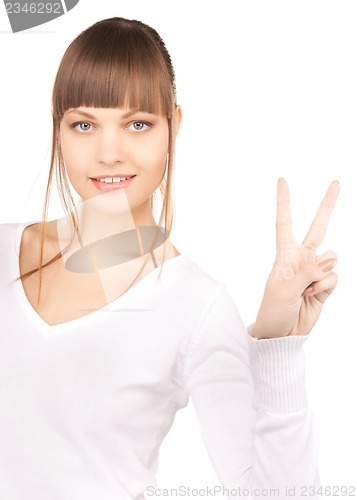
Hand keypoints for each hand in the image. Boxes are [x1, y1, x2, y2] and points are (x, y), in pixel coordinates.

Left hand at [251, 178, 339, 338]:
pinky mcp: (325, 284)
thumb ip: (306, 271)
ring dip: (321, 274)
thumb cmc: (273, 309)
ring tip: (305, 289)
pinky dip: (325, 287)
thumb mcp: (283, 289)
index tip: (282, 180)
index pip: (285, 222)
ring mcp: (314, 271)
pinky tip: (313, 295)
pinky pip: (334, 277)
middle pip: (318, 227)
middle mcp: (301, 258)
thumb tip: (329, 258)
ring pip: (331, 258)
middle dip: (328, 205)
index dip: (284, 201)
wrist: (281, 334)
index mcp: (284, 254)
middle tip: (336, 182)